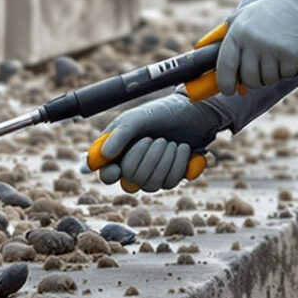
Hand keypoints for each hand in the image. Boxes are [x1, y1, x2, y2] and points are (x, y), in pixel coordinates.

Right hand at [95, 95, 228, 191]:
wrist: (194, 112)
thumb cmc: (160, 112)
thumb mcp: (136, 119)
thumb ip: (118, 135)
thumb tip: (104, 155)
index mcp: (117, 151)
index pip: (107, 174)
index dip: (110, 174)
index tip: (117, 168)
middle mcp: (132, 166)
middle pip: (130, 182)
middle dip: (146, 158)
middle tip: (157, 139)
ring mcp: (151, 174)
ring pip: (151, 185)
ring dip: (164, 161)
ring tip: (171, 142)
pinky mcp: (170, 177)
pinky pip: (170, 183)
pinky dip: (178, 163)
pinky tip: (183, 148)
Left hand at [216, 0, 297, 93]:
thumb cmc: (278, 9)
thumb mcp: (248, 14)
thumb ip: (231, 33)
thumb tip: (216, 57)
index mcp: (237, 31)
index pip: (224, 66)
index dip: (225, 83)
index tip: (229, 91)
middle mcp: (251, 41)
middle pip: (248, 79)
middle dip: (256, 81)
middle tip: (264, 72)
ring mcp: (270, 48)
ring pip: (268, 80)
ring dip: (275, 74)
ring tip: (280, 56)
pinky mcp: (290, 54)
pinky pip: (286, 75)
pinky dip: (291, 69)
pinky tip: (294, 53)